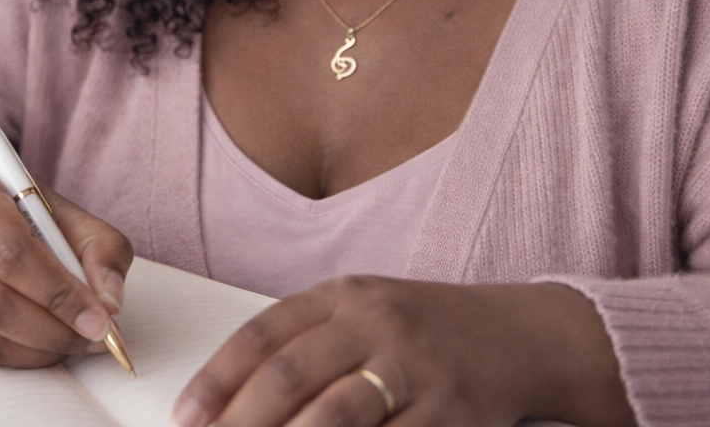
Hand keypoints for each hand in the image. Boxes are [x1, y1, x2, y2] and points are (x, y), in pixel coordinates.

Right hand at [0, 163, 133, 367]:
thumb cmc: (15, 212)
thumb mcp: (63, 211)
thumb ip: (100, 247)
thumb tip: (110, 303)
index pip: (10, 252)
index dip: (59, 292)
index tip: (99, 318)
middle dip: (53, 329)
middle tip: (94, 337)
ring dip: (38, 349)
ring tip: (74, 341)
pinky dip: (17, 357)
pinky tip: (44, 346)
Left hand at [173, 276, 634, 426]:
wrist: (523, 336)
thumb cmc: (425, 330)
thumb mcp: (365, 313)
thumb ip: (306, 343)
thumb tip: (231, 400)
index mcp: (345, 295)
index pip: (264, 333)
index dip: (218, 378)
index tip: (186, 416)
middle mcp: (378, 324)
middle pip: (290, 375)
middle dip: (240, 421)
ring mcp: (416, 368)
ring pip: (334, 416)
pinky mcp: (452, 413)